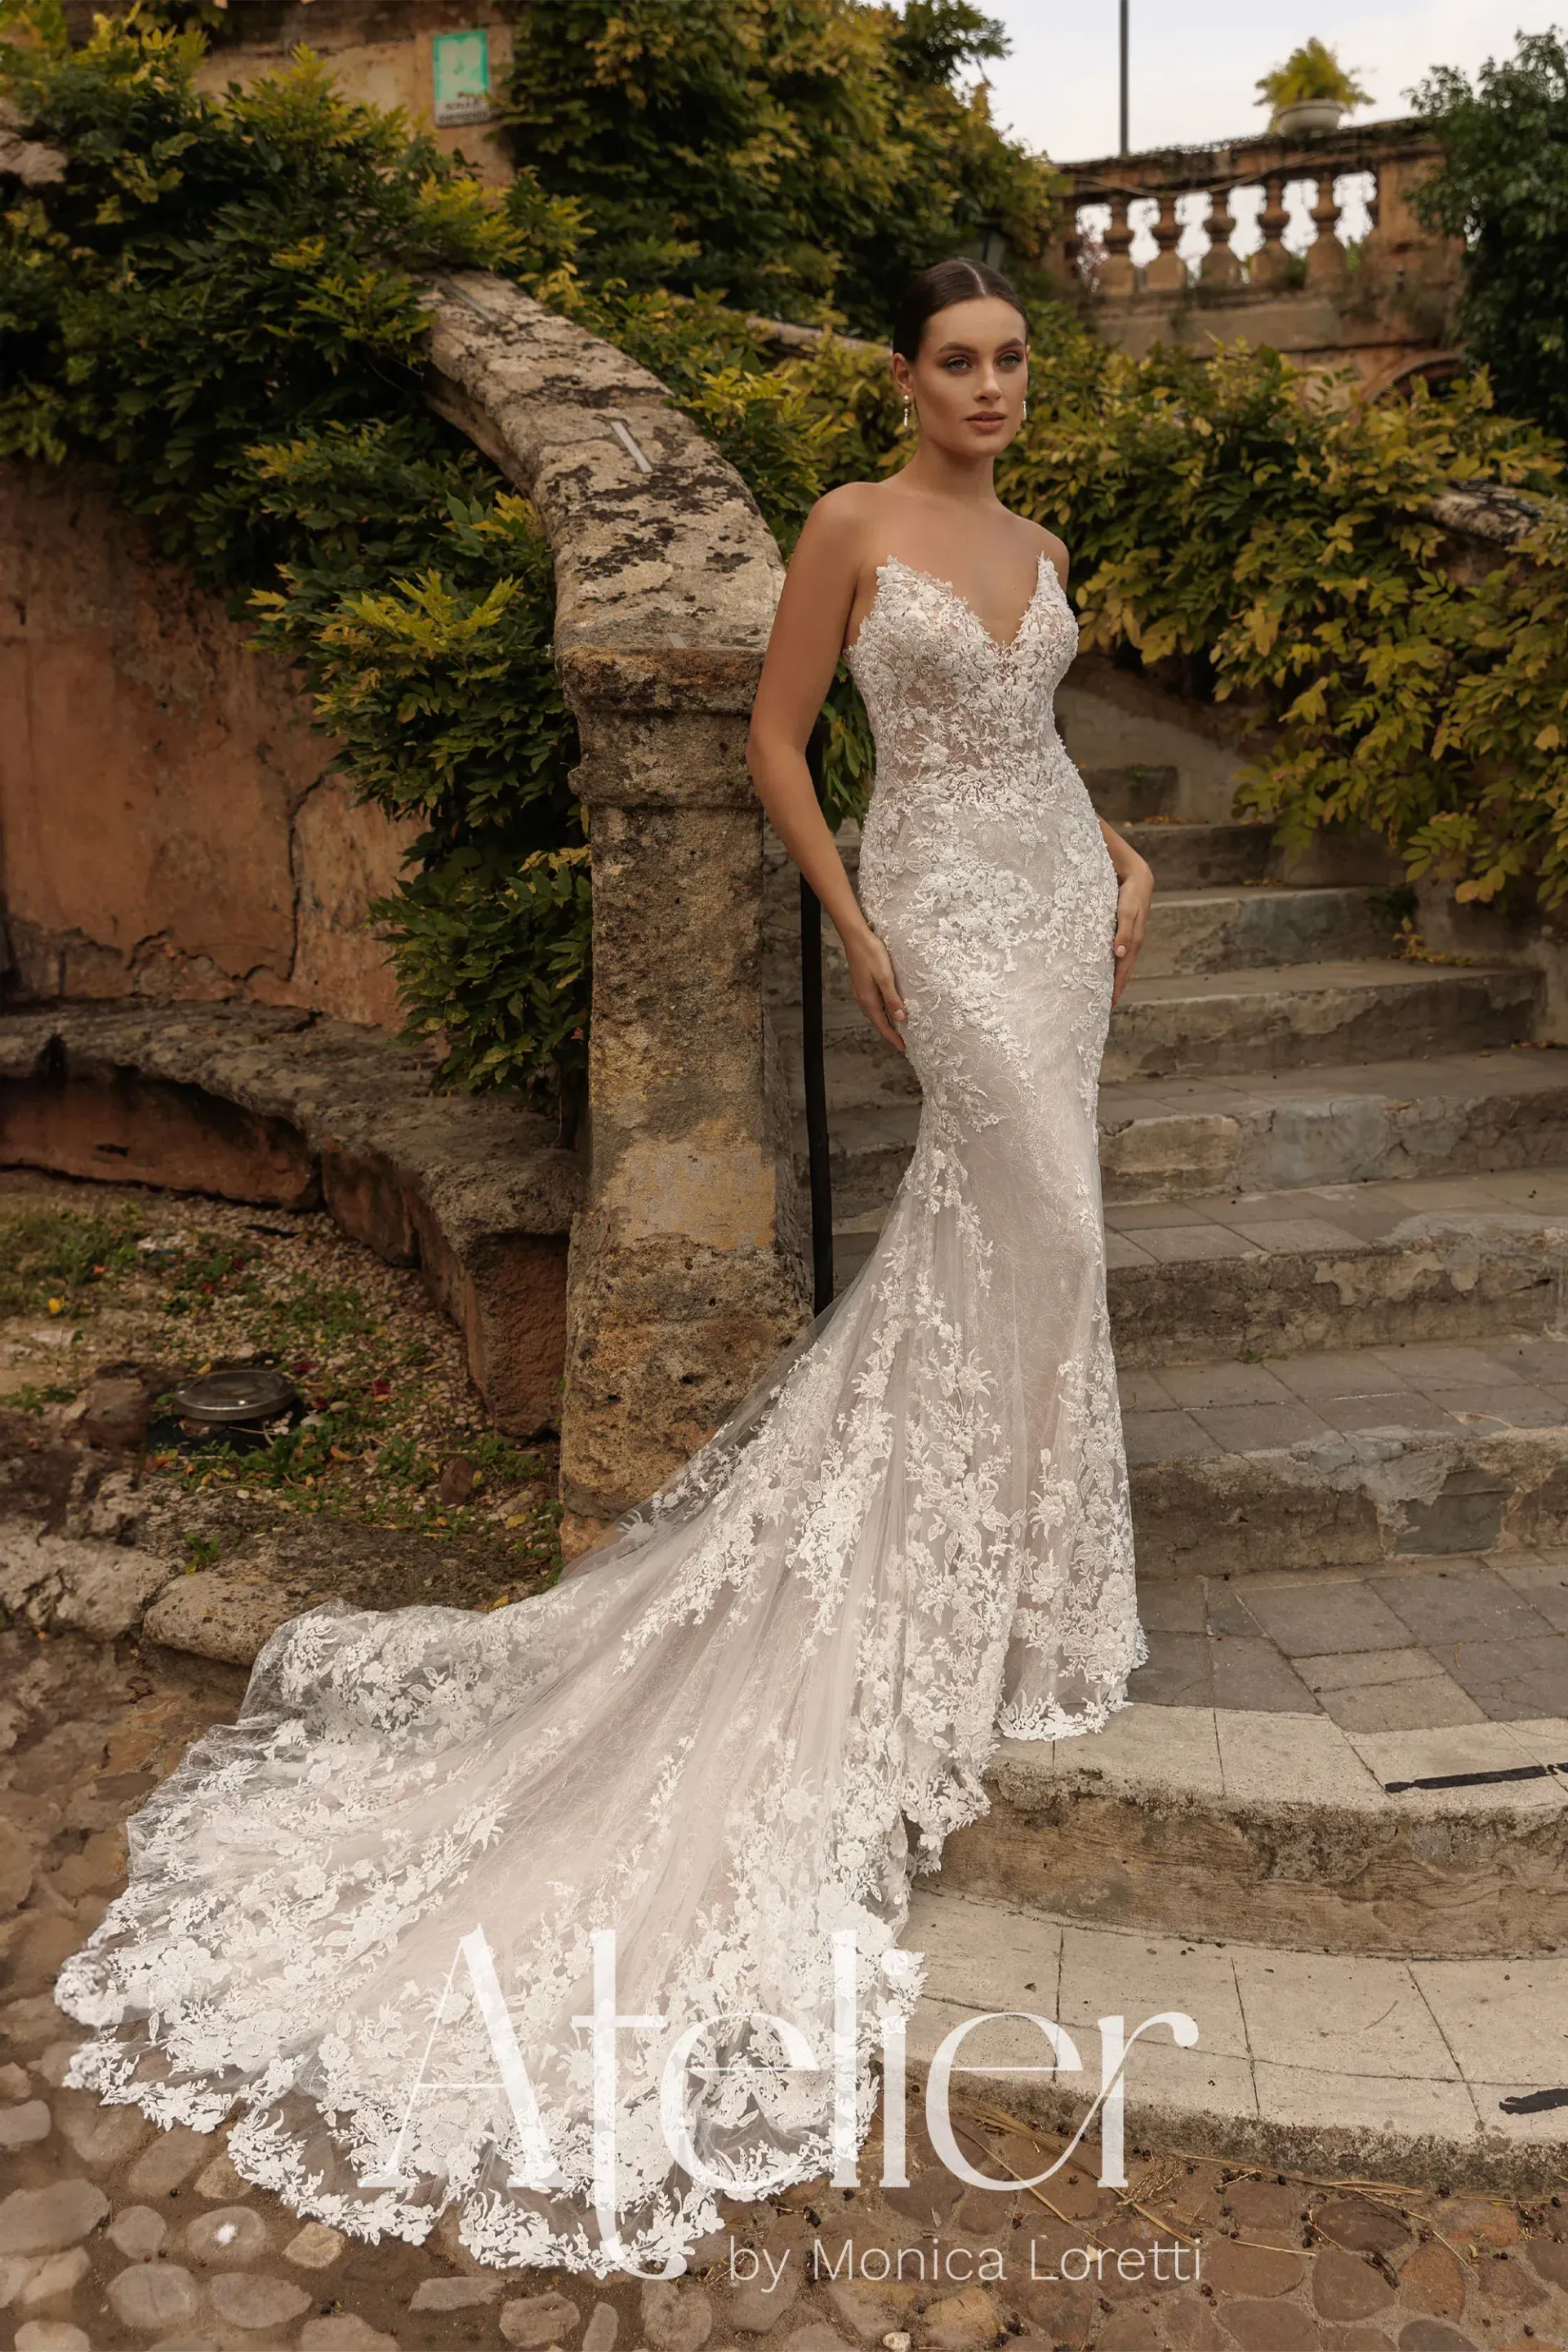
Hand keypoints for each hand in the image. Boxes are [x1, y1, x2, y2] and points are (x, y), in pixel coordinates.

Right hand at [844, 927, 906, 1051]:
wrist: (855, 937)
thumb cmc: (871, 954)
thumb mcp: (886, 977)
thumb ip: (892, 999)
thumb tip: (900, 1019)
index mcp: (869, 999)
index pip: (882, 1025)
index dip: (893, 1037)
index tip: (903, 1048)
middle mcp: (863, 998)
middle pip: (877, 1020)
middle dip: (889, 1032)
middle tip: (901, 1040)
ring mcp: (861, 990)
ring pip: (874, 1011)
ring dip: (884, 1020)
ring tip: (896, 1026)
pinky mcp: (861, 983)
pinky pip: (872, 1002)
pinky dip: (881, 1009)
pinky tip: (887, 1006)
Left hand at [1111, 858, 1152, 1008]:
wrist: (1138, 875)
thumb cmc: (1131, 892)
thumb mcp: (1127, 910)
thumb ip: (1123, 931)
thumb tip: (1119, 954)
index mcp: (1134, 941)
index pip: (1124, 970)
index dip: (1117, 986)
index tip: (1109, 1004)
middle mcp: (1132, 942)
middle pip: (1124, 970)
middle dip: (1116, 987)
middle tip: (1105, 1006)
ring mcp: (1128, 937)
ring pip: (1121, 963)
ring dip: (1114, 977)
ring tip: (1104, 991)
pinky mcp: (1123, 930)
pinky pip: (1118, 952)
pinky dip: (1112, 963)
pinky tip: (1104, 967)